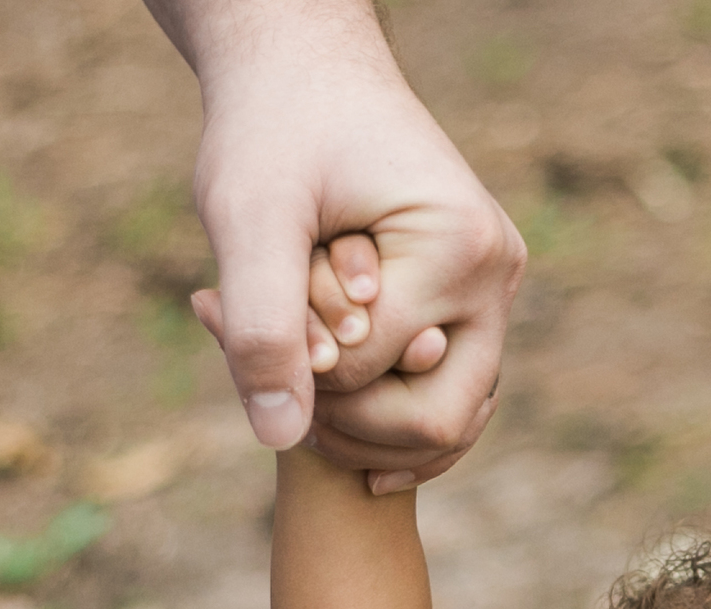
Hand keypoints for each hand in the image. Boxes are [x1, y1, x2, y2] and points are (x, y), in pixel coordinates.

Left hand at [153, 0, 524, 486]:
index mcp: (460, 250)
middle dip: (342, 421)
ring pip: (450, 421)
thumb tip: (281, 437)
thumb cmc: (273, 129)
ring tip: (285, 372)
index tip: (213, 307)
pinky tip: (322, 406)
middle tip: (264, 370)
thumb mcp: (248, 219)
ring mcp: (495, 292)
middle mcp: (497, 276)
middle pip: (438, 421)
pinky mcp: (475, 301)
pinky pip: (448, 395)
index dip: (293, 372)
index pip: (375, 379)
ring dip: (362, 422)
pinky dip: (387, 414)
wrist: (307, 69)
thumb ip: (262, 326)